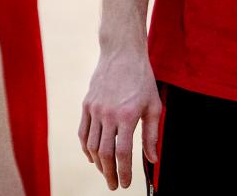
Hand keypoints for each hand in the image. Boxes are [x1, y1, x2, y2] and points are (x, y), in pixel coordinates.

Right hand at [79, 48, 163, 189]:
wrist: (122, 53)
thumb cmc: (142, 79)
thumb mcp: (154, 105)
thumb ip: (151, 134)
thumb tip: (152, 159)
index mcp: (127, 115)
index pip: (122, 153)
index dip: (123, 172)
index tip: (125, 183)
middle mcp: (108, 114)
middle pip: (104, 153)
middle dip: (108, 173)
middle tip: (113, 185)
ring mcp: (94, 109)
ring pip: (90, 145)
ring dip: (97, 163)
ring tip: (106, 172)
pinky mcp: (86, 105)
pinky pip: (82, 133)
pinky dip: (85, 148)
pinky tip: (92, 157)